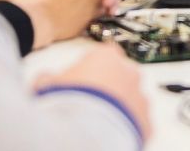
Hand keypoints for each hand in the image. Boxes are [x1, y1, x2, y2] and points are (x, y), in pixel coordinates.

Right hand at [34, 43, 150, 142]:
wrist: (83, 135)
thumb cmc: (66, 105)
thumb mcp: (46, 85)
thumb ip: (48, 78)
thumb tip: (43, 80)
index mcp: (106, 57)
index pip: (101, 56)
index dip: (88, 70)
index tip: (79, 81)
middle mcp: (129, 74)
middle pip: (120, 76)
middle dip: (106, 87)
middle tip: (87, 103)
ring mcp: (140, 98)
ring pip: (130, 100)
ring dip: (117, 108)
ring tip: (97, 122)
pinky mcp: (146, 123)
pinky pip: (137, 123)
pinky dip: (125, 128)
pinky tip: (109, 134)